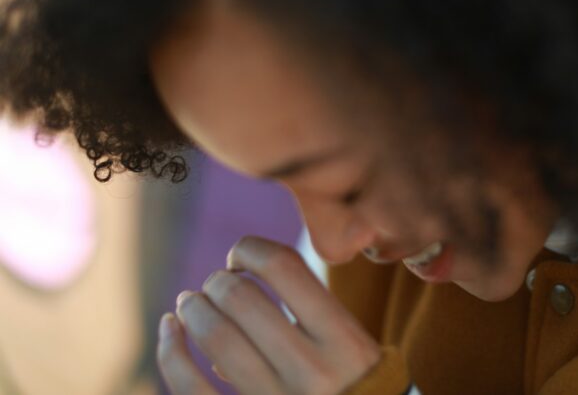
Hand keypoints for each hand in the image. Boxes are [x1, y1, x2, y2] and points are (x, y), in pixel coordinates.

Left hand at [157, 236, 381, 394]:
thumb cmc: (350, 386)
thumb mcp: (353, 345)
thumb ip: (312, 309)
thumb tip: (237, 278)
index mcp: (343, 339)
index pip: (284, 267)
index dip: (250, 249)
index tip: (240, 257)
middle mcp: (313, 370)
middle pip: (241, 297)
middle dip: (217, 281)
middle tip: (216, 285)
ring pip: (215, 335)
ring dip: (193, 308)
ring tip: (190, 304)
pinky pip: (192, 387)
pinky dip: (171, 352)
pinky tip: (170, 330)